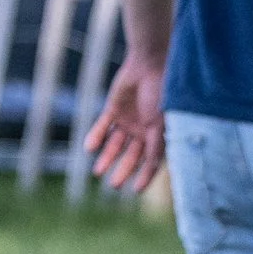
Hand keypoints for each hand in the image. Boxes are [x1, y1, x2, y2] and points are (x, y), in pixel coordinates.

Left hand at [83, 52, 166, 193]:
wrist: (149, 63)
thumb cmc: (163, 91)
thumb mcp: (162, 120)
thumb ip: (158, 141)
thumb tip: (155, 165)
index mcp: (159, 133)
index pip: (152, 160)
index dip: (145, 176)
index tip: (136, 190)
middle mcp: (143, 129)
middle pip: (132, 155)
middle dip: (123, 170)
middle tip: (114, 186)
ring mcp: (128, 119)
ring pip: (115, 144)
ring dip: (107, 158)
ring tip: (98, 173)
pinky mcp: (114, 109)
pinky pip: (103, 126)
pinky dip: (96, 137)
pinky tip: (89, 149)